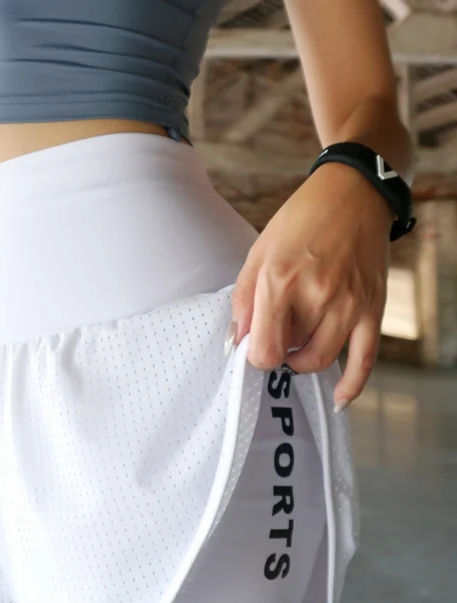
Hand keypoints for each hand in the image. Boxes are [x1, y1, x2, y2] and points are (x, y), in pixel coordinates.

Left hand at [229, 160, 392, 410]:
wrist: (353, 194)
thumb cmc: (301, 221)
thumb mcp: (258, 253)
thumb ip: (243, 301)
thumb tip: (238, 341)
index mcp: (281, 282)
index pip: (265, 351)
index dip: (256, 355)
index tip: (255, 345)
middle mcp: (317, 296)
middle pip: (291, 356)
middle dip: (280, 351)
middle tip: (278, 334)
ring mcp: (349, 304)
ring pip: (320, 360)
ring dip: (304, 359)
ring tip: (299, 340)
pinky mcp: (372, 308)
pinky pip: (364, 359)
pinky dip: (351, 384)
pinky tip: (339, 398)